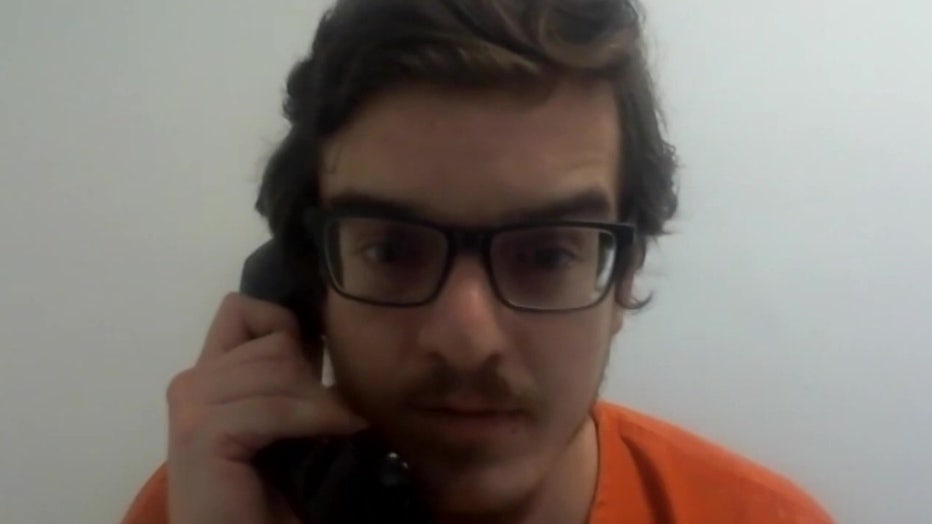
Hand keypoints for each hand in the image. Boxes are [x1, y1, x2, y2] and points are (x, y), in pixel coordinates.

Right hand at [166, 293, 365, 523]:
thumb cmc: (265, 494)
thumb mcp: (280, 421)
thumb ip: (285, 379)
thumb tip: (324, 334)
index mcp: (207, 377)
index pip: (242, 309)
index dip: (284, 327)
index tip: (314, 366)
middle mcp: (190, 382)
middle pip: (273, 342)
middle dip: (312, 378)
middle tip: (331, 416)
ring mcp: (190, 405)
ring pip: (278, 369)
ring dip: (318, 402)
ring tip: (337, 428)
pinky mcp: (200, 433)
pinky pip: (273, 407)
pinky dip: (314, 420)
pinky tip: (337, 434)